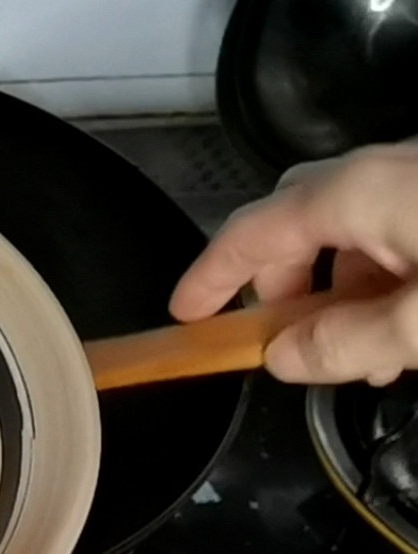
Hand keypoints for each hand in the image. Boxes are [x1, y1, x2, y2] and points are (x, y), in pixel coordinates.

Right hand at [169, 142, 417, 384]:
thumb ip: (345, 345)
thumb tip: (285, 357)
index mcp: (357, 192)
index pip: (250, 232)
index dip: (211, 276)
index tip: (186, 315)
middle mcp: (385, 166)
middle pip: (301, 219)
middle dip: (282, 280)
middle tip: (284, 335)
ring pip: (360, 223)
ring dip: (345, 284)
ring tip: (371, 348)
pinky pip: (402, 222)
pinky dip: (388, 269)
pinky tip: (409, 315)